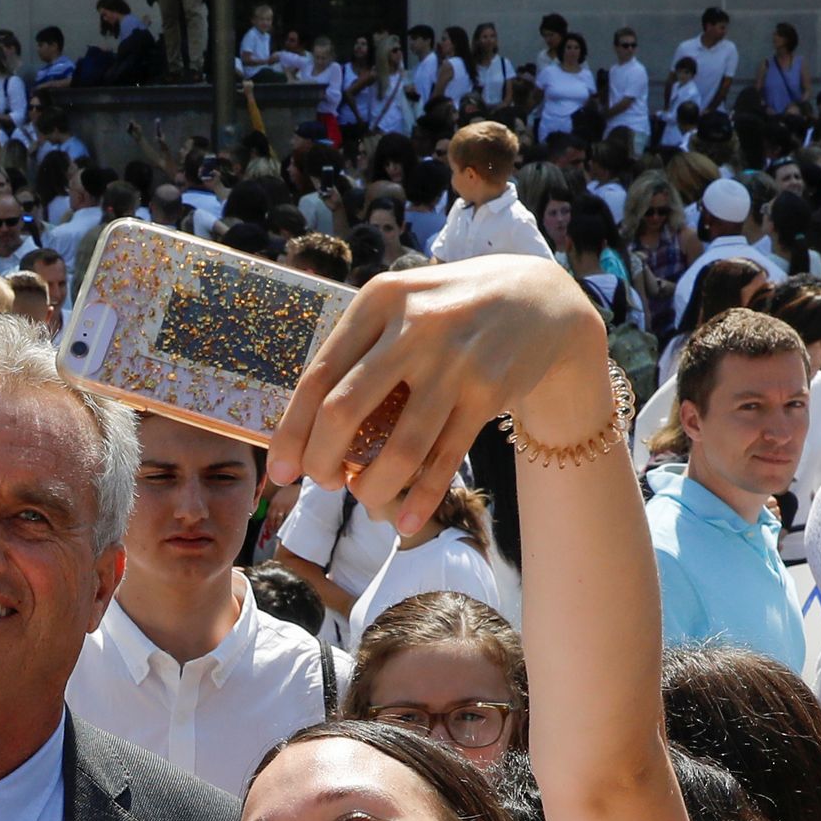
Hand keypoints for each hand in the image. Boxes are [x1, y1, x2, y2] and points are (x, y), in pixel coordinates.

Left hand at [269, 254, 612, 533]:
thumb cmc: (450, 311)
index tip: (280, 470)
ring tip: (362, 495)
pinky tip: (406, 521)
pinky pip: (445, 458)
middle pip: (344, 410)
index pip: (318, 375)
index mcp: (379, 300)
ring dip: (372, 485)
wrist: (539, 299)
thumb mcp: (402, 305)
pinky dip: (421, 497)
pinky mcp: (489, 391)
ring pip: (399, 446)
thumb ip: (360, 349)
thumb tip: (307, 424)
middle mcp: (414, 326)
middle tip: (321, 482)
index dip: (292, 431)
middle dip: (322, 460)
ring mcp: (455, 361)